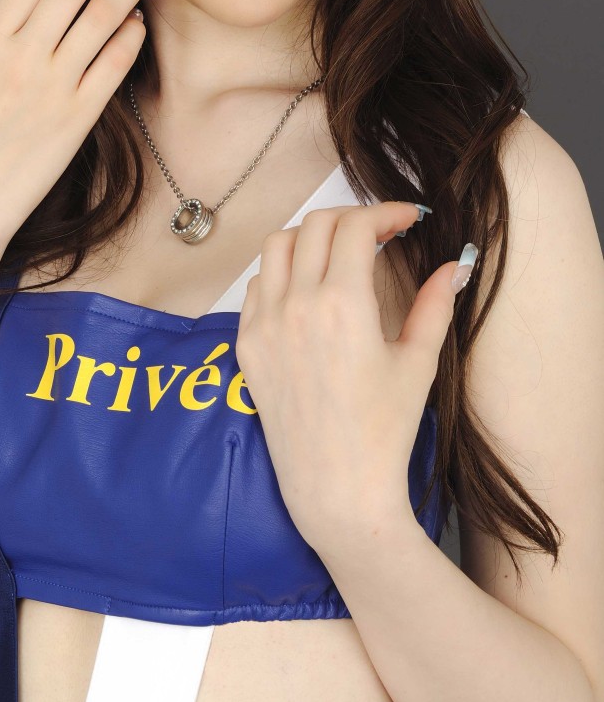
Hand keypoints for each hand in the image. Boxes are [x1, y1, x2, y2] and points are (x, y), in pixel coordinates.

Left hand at [234, 201, 472, 559]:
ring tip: (340, 255)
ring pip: (277, 246)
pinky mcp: (246, 345)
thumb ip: (435, 304)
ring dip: (310, 238)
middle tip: (378, 234)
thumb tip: (455, 266)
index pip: (355, 227)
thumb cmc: (384, 431)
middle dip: (350, 219)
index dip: (384, 213)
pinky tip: (307, 289)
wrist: (336, 488)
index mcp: (343, 304)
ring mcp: (264, 324)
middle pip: (314, 225)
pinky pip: (256, 286)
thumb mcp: (418, 363)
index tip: (406, 220)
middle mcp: (296, 305)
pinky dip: (281, 272)